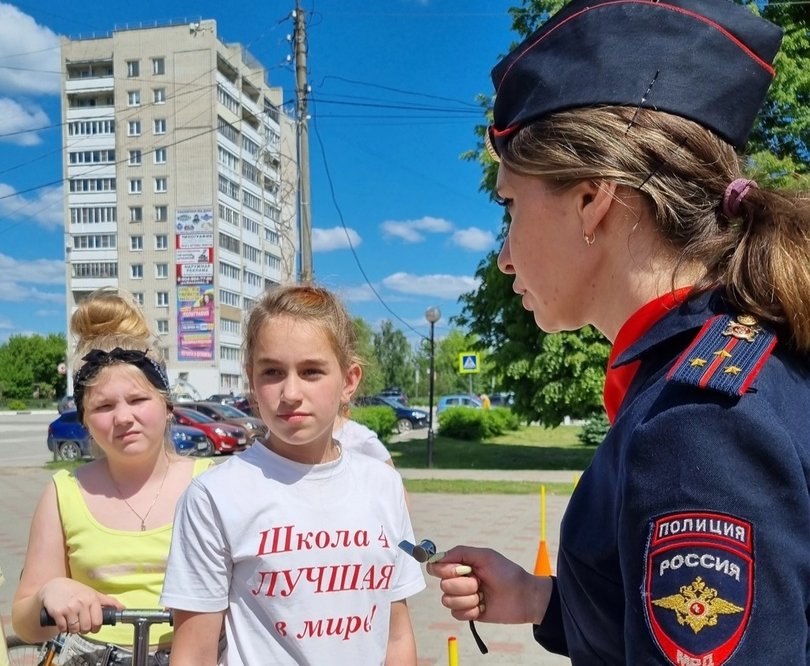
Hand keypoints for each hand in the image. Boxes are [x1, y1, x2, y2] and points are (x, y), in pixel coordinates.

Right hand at [38, 577, 124, 633]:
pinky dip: (64, 629)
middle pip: (86, 627)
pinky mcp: (58, 612)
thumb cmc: (76, 590)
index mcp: (92, 599)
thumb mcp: (93, 593)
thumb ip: (108, 601)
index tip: (93, 627)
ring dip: (73, 630)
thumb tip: (123, 608)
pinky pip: (63, 629)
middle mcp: (82, 603)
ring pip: (75, 629)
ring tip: (73, 623)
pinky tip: (64, 622)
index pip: (98, 621)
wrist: (55, 586)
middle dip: (84, 630)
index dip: (96, 628)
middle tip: (82, 626)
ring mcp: (69, 608)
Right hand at [426, 545, 549, 625]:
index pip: (436, 567)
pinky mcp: (468, 613)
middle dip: (464, 585)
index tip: (461, 571)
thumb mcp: (485, 556)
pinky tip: (483, 606)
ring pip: (448, 601)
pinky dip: (471, 610)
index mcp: (461, 565)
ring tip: (483, 595)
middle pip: (443, 586)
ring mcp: (463, 597)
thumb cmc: (507, 573)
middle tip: (480, 582)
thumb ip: (460, 553)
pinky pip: (457, 614)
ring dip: (468, 599)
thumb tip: (437, 557)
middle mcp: (459, 580)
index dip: (443, 570)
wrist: (523, 597)